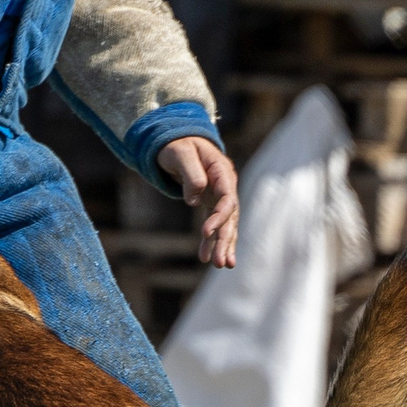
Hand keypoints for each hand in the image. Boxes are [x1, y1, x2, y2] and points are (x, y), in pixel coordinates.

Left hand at [158, 136, 239, 268]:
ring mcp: (219, 195)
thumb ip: (190, 174)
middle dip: (225, 240)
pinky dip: (212, 241)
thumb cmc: (178, 145)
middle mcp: (225, 186)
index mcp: (222, 171)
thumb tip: (194, 200)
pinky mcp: (211, 203)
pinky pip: (214, 225)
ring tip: (222, 265)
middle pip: (230, 216)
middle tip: (221, 262)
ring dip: (223, 245)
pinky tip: (208, 259)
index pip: (226, 198)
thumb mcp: (180, 153)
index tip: (205, 233)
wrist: (177, 141)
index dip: (219, 217)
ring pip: (225, 224)